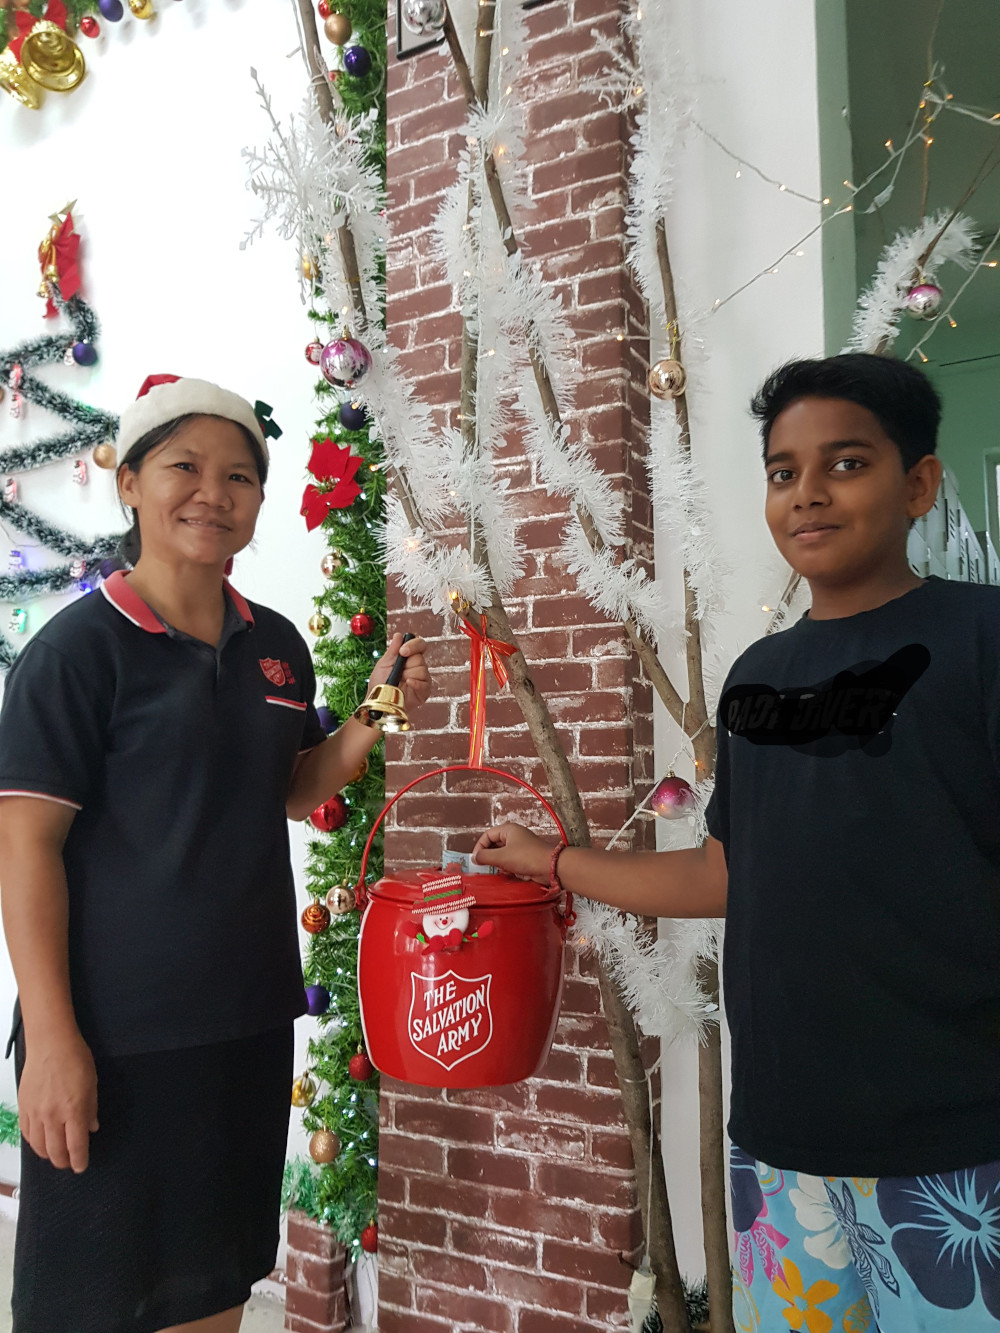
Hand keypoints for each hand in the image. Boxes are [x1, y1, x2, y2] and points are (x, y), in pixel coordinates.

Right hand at [18, 1030, 97, 1172]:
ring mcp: (35, 1113)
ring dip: (48, 1155)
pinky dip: (34, 1143)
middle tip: (69, 1163)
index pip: (76, 1145)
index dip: (79, 1160)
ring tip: (55, 1155)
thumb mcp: (92, 1084)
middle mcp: (52, 1116)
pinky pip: (27, 1133)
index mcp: (73, 1110)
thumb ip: (91, 1109)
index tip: (81, 1167)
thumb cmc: (76, 1059)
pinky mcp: (23, 1108)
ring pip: (38, 1146)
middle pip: (55, 1151)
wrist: (50, 1043)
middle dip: (63, 1162)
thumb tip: (91, 1129)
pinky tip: (40, 1142)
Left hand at [369, 633, 430, 713]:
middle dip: (407, 665)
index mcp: (409, 658)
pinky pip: (425, 683)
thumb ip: (392, 650)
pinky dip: (415, 684)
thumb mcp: (383, 664)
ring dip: (409, 676)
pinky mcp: (424, 691)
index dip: (413, 645)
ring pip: (422, 670)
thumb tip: (399, 635)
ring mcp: (422, 679)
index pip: (419, 645)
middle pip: (420, 658)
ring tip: (401, 682)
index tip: (403, 651)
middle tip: (399, 673)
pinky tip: (408, 685)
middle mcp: (417, 666)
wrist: (379, 703)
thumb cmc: (380, 684)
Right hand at [472, 822, 552, 881]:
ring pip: (501, 855)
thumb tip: (474, 858)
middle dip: (490, 856)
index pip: (487, 835)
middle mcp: (514, 836)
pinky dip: (507, 868)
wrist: (550, 867)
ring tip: (501, 869)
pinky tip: (509, 873)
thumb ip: (485, 856)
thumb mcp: (502, 857)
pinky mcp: (524, 859)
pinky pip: (510, 862)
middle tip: (485, 866)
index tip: (476, 859)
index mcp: (508, 830)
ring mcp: (520, 848)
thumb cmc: (528, 857)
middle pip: (494, 845)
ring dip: (499, 864)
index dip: (480, 847)